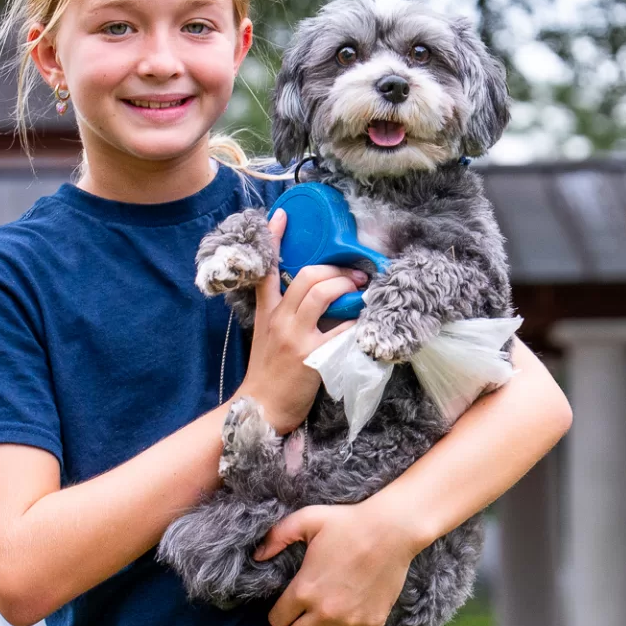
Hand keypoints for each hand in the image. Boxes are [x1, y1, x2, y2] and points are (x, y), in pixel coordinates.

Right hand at [236, 210, 367, 435]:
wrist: (259, 410)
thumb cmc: (268, 375)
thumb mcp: (267, 337)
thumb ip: (284, 315)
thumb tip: (316, 297)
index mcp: (267, 312)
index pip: (266, 269)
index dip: (274, 239)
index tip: (282, 215)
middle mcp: (279, 319)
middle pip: (306, 275)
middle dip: (335, 269)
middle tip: (356, 274)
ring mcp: (294, 336)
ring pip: (322, 292)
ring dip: (347, 286)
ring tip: (362, 290)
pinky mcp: (312, 356)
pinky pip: (341, 329)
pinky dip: (357, 322)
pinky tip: (366, 321)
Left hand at [257, 502, 421, 625]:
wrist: (392, 529)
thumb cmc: (348, 522)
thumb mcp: (307, 519)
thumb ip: (277, 536)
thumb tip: (257, 555)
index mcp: (304, 589)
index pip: (277, 621)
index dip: (277, 616)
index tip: (285, 609)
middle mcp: (324, 611)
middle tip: (301, 622)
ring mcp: (350, 620)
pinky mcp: (374, 622)